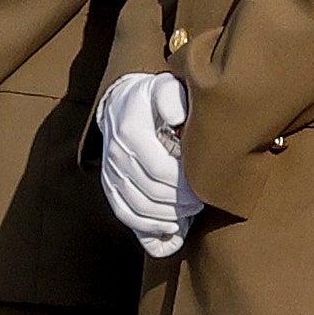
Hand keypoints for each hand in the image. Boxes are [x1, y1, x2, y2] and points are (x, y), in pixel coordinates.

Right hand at [94, 71, 190, 256]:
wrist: (119, 105)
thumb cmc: (152, 99)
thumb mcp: (164, 86)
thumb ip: (172, 97)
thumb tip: (176, 117)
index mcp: (130, 132)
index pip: (159, 169)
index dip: (184, 185)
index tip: (203, 188)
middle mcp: (115, 156)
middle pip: (151, 193)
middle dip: (180, 203)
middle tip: (201, 202)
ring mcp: (109, 174)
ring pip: (138, 209)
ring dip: (167, 217)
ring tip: (188, 213)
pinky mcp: (110, 188)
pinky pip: (126, 215)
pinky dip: (148, 227)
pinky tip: (170, 228)